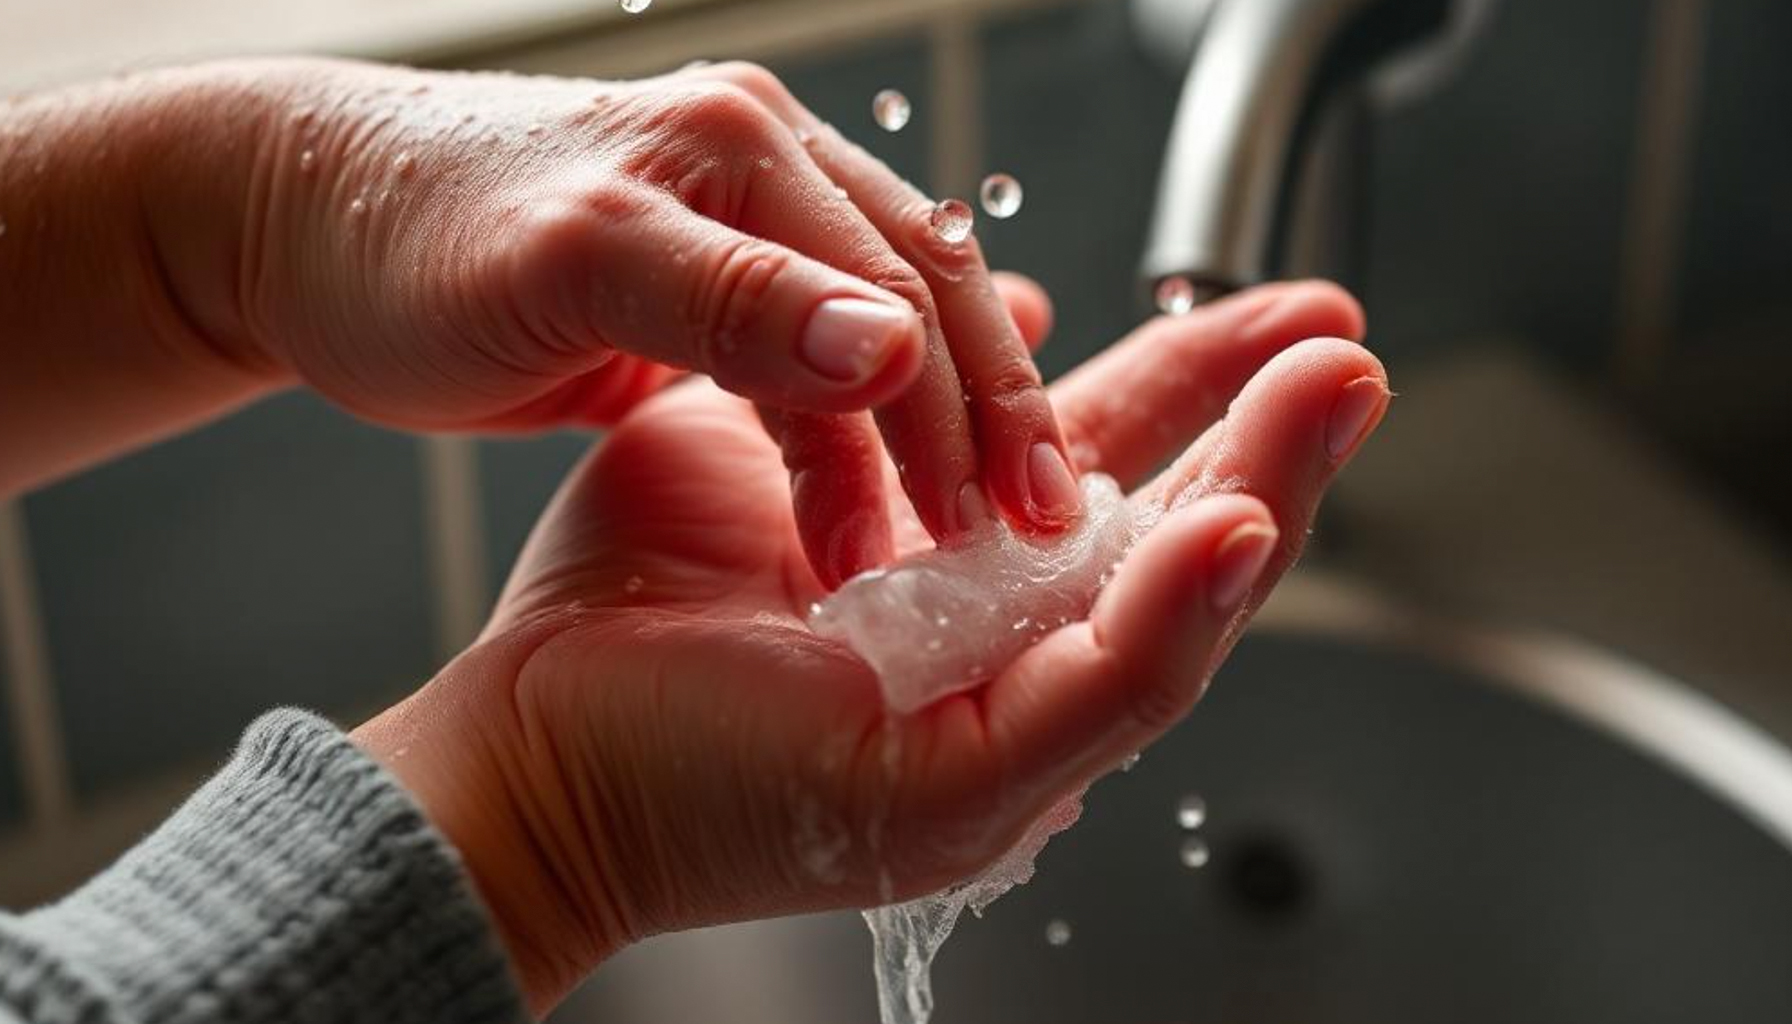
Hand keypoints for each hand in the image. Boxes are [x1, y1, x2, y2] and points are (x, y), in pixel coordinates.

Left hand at [203, 58, 1070, 583]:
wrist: (301, 228)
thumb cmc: (403, 241)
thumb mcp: (563, 273)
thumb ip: (727, 304)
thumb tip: (894, 346)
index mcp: (742, 147)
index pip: (906, 288)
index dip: (971, 408)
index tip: (1016, 521)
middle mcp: (759, 170)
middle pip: (925, 300)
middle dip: (983, 425)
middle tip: (1029, 538)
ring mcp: (735, 227)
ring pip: (879, 337)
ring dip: (913, 447)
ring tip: (933, 554)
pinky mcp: (704, 288)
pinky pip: (814, 363)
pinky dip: (848, 438)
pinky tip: (870, 505)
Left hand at [353, 280, 1384, 1013]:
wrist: (522, 736)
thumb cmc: (630, 613)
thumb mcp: (782, 460)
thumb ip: (901, 399)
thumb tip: (1012, 314)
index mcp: (966, 592)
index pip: (1117, 486)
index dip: (1204, 398)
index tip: (1277, 316)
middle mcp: (1000, 668)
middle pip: (1174, 551)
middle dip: (1271, 441)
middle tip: (1350, 348)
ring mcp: (991, 742)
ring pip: (1169, 623)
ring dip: (1261, 504)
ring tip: (1331, 400)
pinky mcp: (956, 789)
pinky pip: (1097, 699)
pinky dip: (1170, 614)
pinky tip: (1230, 528)